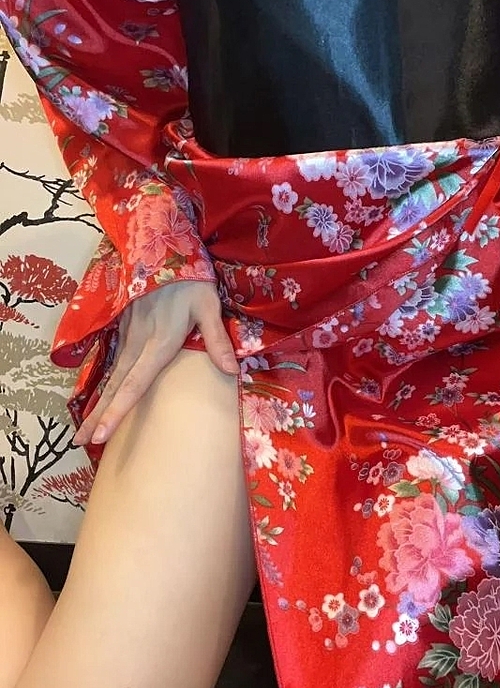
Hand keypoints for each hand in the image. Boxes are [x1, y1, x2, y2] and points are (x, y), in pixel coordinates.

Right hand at [72, 281, 238, 447]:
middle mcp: (138, 343)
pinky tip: (100, 397)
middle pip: (115, 386)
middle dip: (97, 416)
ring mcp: (128, 334)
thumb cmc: (190, 278)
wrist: (161, 245)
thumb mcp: (208, 305)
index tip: (102, 435)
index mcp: (158, 343)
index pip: (135, 384)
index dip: (118, 411)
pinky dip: (105, 382)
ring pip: (111, 374)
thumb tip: (232, 370)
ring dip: (97, 401)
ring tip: (83, 428)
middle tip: (79, 442)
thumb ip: (217, 338)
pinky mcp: (124, 326)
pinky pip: (114, 360)